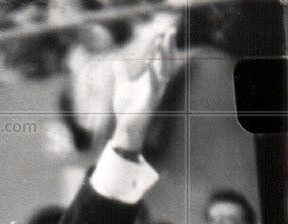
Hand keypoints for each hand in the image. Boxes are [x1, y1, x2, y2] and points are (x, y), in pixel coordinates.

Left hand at [111, 18, 181, 151]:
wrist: (125, 128)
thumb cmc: (126, 109)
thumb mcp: (121, 86)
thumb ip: (121, 73)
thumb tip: (116, 61)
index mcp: (150, 79)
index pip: (158, 60)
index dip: (160, 47)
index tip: (161, 33)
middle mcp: (156, 84)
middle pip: (165, 62)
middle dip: (168, 47)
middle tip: (171, 31)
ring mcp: (155, 92)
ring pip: (163, 71)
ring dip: (162, 56)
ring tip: (161, 42)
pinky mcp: (151, 101)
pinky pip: (154, 85)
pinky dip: (152, 74)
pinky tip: (150, 63)